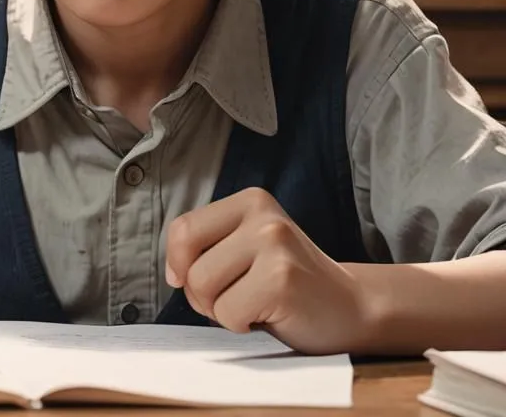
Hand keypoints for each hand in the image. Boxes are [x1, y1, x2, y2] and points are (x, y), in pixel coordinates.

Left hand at [165, 188, 372, 353]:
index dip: (177, 262)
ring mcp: (274, 244)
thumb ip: (210, 246)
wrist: (352, 308)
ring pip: (203, 288)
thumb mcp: (248, 247)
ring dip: (220, 311)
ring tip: (253, 305)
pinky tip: (269, 316)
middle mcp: (262, 215)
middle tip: (233, 300)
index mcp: (250, 201)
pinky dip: (240, 326)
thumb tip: (173, 272)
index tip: (188, 281)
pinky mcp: (280, 279)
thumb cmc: (289, 284)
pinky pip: (228, 313)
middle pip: (189, 263)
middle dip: (200, 294)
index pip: (183, 228)